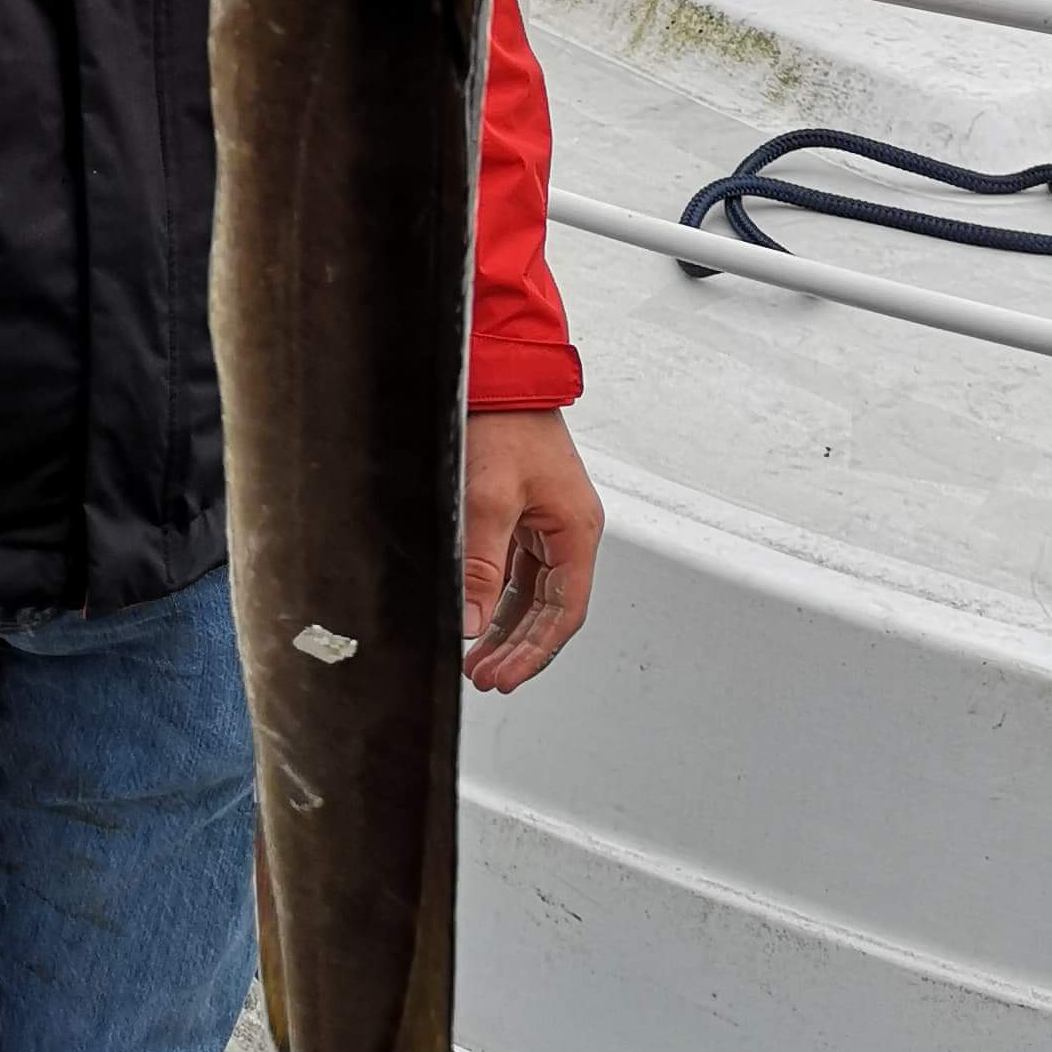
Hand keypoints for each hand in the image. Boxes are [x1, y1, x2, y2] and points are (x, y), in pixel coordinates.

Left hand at [461, 410, 602, 692]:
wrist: (500, 374)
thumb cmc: (506, 423)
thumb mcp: (489, 498)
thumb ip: (482, 565)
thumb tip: (473, 622)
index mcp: (577, 530)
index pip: (563, 613)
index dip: (535, 652)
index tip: (505, 677)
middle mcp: (568, 532)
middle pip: (549, 610)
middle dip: (518, 648)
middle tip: (484, 677)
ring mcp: (547, 525)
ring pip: (531, 596)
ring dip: (506, 629)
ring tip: (477, 661)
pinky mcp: (525, 516)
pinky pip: (516, 573)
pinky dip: (498, 600)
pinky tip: (477, 619)